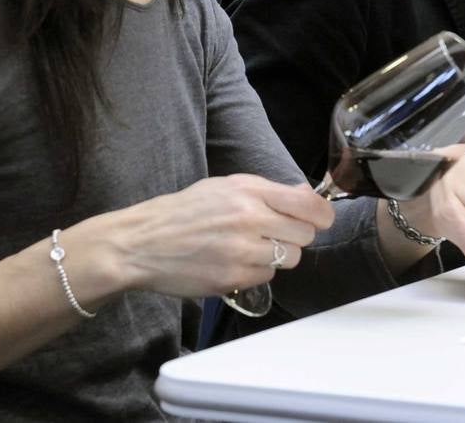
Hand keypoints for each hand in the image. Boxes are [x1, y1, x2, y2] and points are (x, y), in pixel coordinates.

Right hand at [111, 175, 333, 297]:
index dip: (322, 215)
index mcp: (247, 190)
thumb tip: (306, 198)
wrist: (142, 242)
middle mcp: (248, 218)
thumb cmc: (182, 212)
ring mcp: (241, 251)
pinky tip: (235, 262)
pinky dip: (257, 272)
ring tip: (251, 249)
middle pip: (305, 234)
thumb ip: (265, 191)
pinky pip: (267, 278)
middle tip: (275, 234)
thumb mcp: (223, 186)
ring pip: (289, 259)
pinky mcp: (233, 278)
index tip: (321, 219)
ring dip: (277, 255)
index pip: (308, 205)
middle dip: (295, 235)